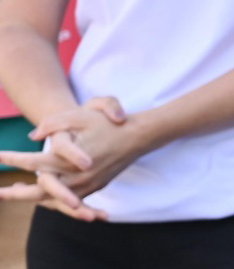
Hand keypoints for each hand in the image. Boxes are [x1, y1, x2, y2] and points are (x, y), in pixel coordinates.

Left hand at [0, 96, 139, 220]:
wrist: (139, 137)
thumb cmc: (109, 123)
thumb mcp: (82, 114)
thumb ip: (55, 122)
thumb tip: (32, 135)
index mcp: (68, 159)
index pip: (32, 161)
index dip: (11, 159)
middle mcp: (74, 177)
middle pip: (37, 191)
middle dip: (14, 194)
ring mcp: (85, 186)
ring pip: (51, 199)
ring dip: (31, 197)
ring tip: (14, 191)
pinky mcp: (92, 189)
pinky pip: (66, 201)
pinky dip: (51, 199)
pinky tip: (40, 195)